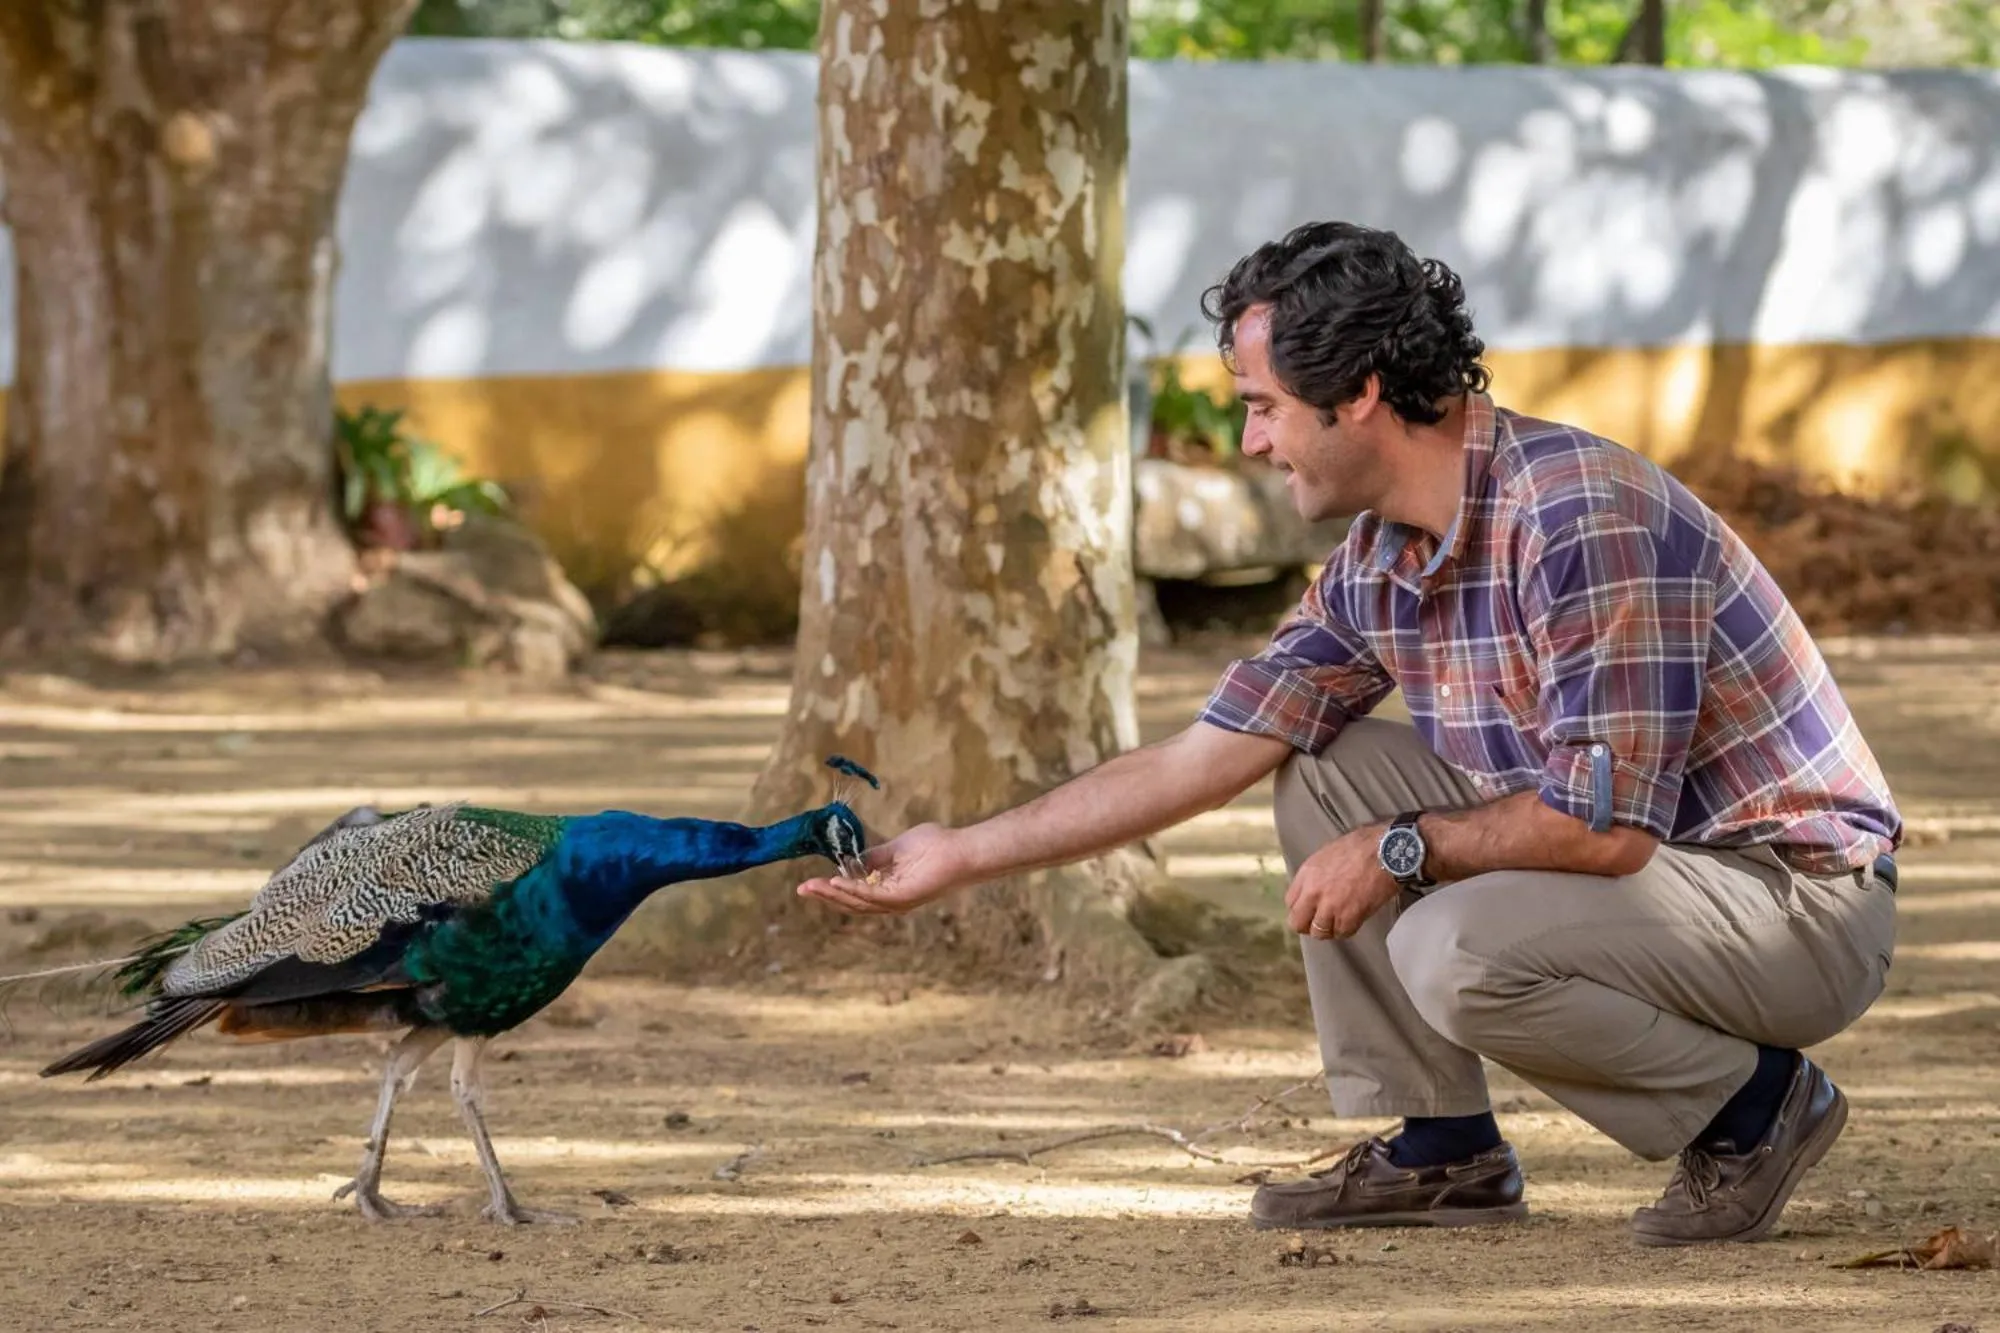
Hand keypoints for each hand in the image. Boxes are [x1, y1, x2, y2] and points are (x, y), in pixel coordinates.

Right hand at [796, 823, 966, 915]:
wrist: (960, 849)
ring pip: (858, 903)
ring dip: (833, 895)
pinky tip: (834, 883)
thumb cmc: (935, 846)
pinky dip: (852, 890)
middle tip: (801, 889)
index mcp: (888, 890)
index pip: (854, 894)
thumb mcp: (895, 848)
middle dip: (825, 897)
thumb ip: (874, 857)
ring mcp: (897, 902)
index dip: (831, 890)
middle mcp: (890, 901)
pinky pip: (872, 897)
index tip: (810, 883)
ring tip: (811, 887)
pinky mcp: (903, 898)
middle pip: (851, 903)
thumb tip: (851, 860)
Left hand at [1285, 824, 1401, 939]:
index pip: (1291, 903)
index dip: (1302, 909)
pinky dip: (1348, 929)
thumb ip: (1316, 875)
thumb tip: (1314, 889)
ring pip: (1319, 932)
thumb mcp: (1328, 854)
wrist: (1385, 851)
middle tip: (1320, 923)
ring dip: (1329, 929)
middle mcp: (1313, 892)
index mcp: (1307, 874)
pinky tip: (1354, 919)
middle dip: (1308, 925)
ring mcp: (1330, 906)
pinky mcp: (1349, 917)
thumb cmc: (1362, 847)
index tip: (1310, 910)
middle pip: (1298, 923)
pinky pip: (1342, 933)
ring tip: (1340, 921)